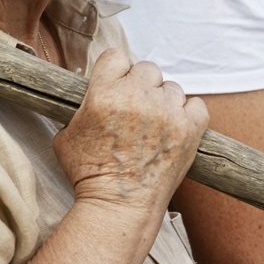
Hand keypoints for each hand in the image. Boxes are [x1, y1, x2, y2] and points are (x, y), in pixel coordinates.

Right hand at [53, 49, 207, 212]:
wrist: (118, 207)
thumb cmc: (88, 175)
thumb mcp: (67, 135)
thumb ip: (81, 106)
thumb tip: (90, 92)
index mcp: (104, 93)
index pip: (116, 56)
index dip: (116, 71)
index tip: (116, 85)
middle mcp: (137, 97)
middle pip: (146, 69)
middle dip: (140, 87)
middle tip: (135, 110)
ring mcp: (166, 112)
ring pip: (172, 88)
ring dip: (164, 102)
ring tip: (154, 126)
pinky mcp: (189, 129)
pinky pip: (197, 105)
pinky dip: (188, 114)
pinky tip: (175, 128)